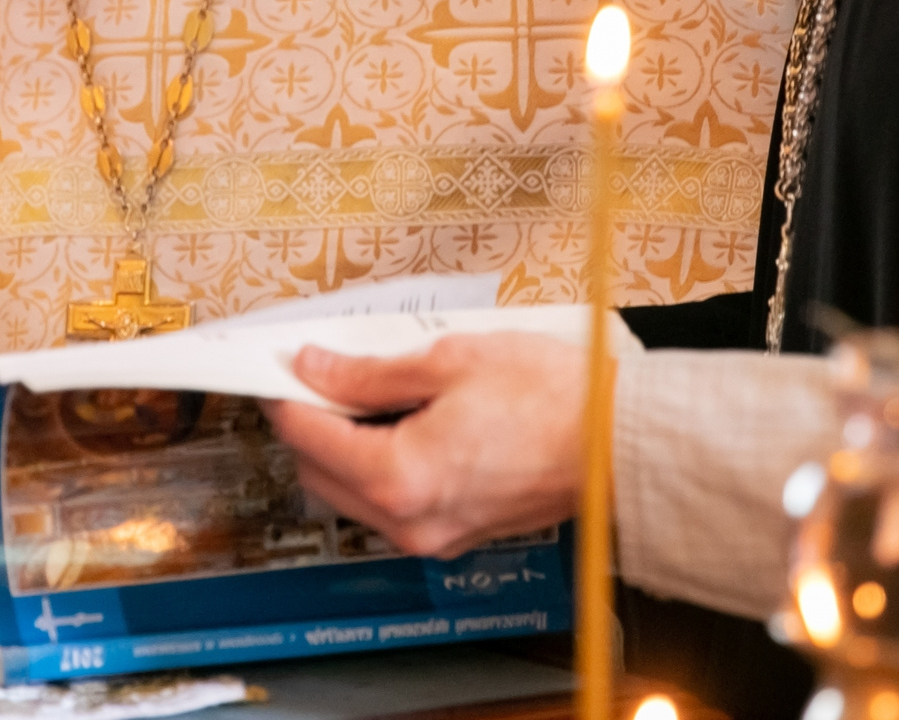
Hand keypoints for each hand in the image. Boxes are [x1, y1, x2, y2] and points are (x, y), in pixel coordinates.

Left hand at [264, 332, 588, 557]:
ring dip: (342, 450)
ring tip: (363, 394)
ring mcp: (434, 536)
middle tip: (317, 375)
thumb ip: (370, 373)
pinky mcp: (455, 534)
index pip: (309, 437)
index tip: (281, 367)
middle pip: (319, 475)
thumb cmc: (553, 399)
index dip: (286, 395)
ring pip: (351, 497)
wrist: (618, 442)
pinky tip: (398, 423)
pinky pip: (391, 505)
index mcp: (401, 477)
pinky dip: (378, 468)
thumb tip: (317, 370)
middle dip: (308, 425)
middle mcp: (410, 521)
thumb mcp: (449, 362)